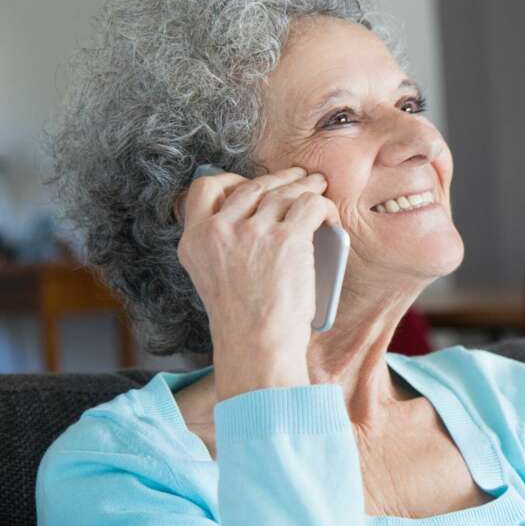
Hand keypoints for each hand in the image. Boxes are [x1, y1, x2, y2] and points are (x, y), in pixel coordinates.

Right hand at [175, 165, 340, 366]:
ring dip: (305, 187)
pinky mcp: (286, 238)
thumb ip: (223, 247)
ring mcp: (253, 231)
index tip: (252, 183)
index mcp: (195, 240)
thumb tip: (255, 218)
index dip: (232, 180)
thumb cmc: (246, 323)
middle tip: (298, 178)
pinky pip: (310, 206)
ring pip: (284, 192)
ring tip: (318, 187)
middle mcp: (219, 230)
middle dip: (279, 179)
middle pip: (252, 186)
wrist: (259, 347)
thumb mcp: (215, 278)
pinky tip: (329, 217)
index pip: (205, 189)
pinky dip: (324, 207)